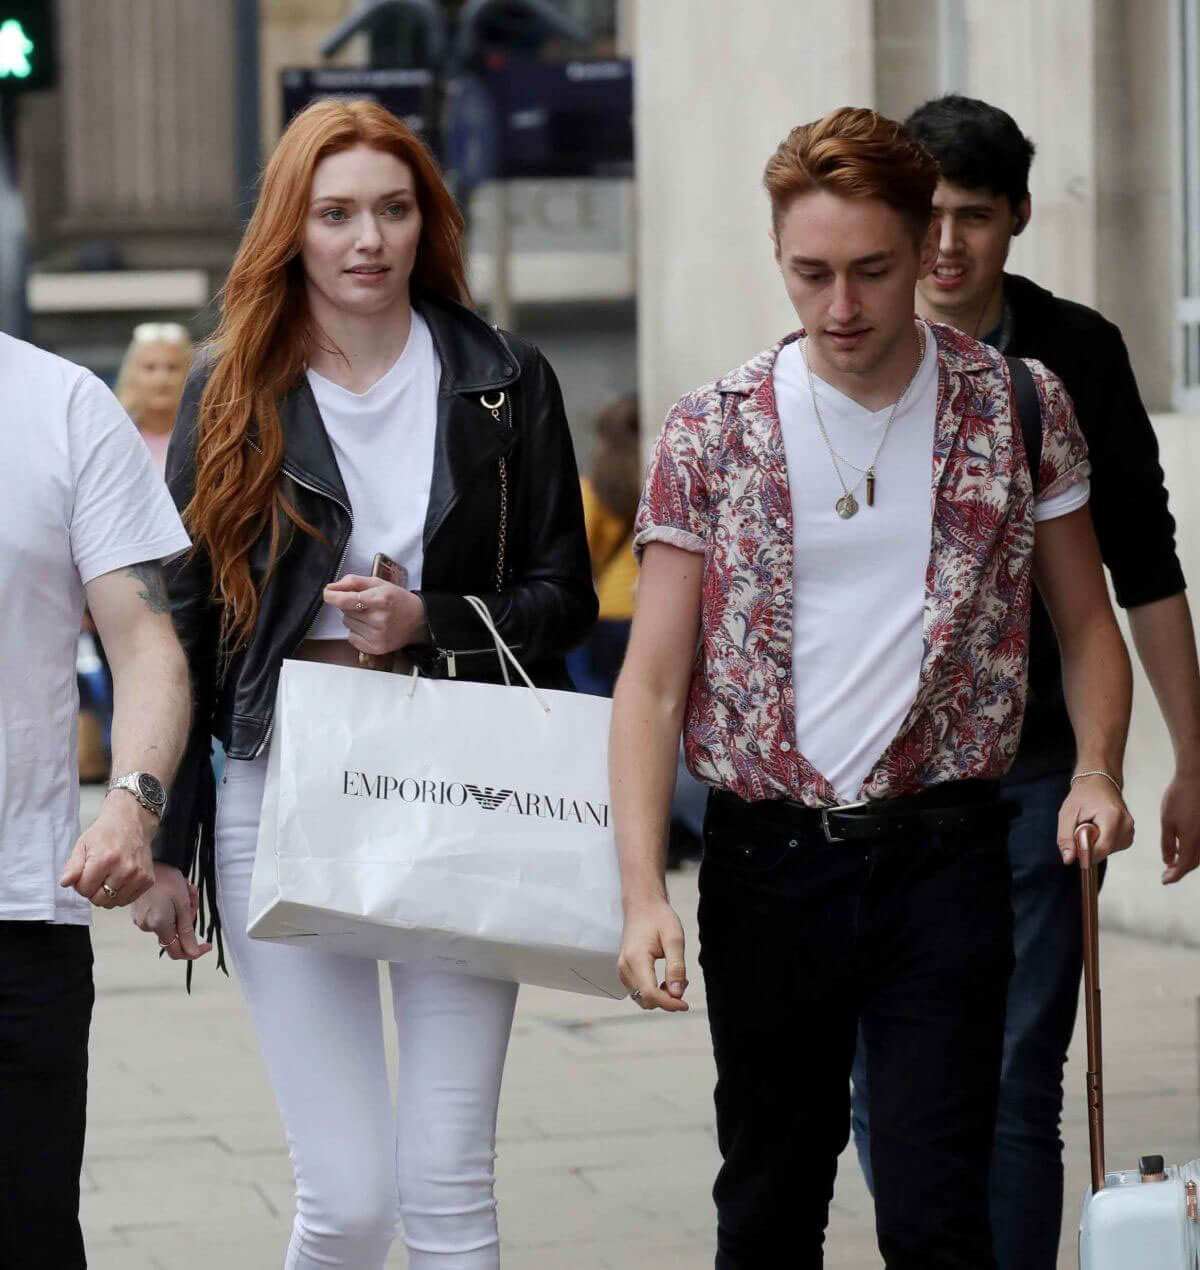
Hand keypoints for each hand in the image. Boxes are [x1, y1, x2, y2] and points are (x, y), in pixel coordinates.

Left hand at [60, 791, 156, 906]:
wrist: (133, 822)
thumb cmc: (106, 833)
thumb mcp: (83, 845)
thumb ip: (73, 866)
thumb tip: (65, 883)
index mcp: (104, 860)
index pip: (84, 890)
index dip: (81, 884)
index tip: (86, 874)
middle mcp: (124, 869)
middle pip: (99, 900)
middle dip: (93, 891)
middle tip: (97, 877)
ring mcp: (138, 876)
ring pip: (114, 903)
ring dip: (107, 894)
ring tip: (109, 878)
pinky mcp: (148, 880)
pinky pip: (128, 900)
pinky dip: (121, 894)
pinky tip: (120, 880)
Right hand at [130, 862, 211, 960]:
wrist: (146, 864)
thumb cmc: (166, 879)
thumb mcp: (182, 904)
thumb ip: (187, 930)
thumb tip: (193, 953)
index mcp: (159, 926)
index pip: (178, 951)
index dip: (194, 951)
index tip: (207, 945)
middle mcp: (147, 927)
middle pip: (176, 933)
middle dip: (189, 917)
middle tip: (193, 896)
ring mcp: (141, 920)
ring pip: (170, 924)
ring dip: (181, 910)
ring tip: (184, 889)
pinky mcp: (139, 913)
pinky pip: (160, 917)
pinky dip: (171, 908)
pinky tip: (173, 891)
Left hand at [323, 575, 426, 656]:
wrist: (418, 620)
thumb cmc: (397, 600)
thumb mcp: (379, 583)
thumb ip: (353, 582)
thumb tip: (331, 587)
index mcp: (381, 599)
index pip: (347, 600)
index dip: (332, 596)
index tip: (327, 593)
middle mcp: (379, 619)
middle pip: (345, 611)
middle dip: (350, 605)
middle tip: (366, 604)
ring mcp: (377, 636)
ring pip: (347, 623)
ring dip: (354, 618)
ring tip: (371, 616)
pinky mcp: (375, 647)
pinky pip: (351, 637)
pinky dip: (357, 631)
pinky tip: (371, 627)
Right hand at [617, 897, 688, 1011]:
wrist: (642, 905)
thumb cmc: (659, 918)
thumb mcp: (674, 939)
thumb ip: (676, 967)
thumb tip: (677, 994)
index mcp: (636, 959)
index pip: (650, 994)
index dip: (669, 1004)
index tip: (685, 1004)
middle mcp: (625, 967)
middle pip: (645, 1000)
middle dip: (667, 1000)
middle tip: (684, 983)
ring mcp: (622, 970)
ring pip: (642, 999)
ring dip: (661, 997)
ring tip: (676, 979)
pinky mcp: (625, 970)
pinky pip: (639, 991)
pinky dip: (653, 992)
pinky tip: (665, 980)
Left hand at [1057, 774, 1134, 865]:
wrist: (1099, 782)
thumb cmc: (1083, 795)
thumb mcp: (1067, 814)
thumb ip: (1066, 837)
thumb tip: (1069, 860)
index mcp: (1113, 816)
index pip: (1103, 847)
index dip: (1087, 852)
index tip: (1075, 847)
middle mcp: (1127, 823)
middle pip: (1106, 850)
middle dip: (1090, 846)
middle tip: (1082, 829)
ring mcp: (1131, 828)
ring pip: (1110, 850)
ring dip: (1096, 844)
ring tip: (1091, 826)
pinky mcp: (1130, 833)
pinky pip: (1114, 847)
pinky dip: (1103, 842)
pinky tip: (1099, 829)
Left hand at [1160, 762, 1199, 883]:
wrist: (1196, 779)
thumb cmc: (1179, 797)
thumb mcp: (1167, 821)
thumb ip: (1168, 843)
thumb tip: (1168, 861)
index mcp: (1192, 840)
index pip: (1184, 866)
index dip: (1174, 875)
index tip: (1164, 880)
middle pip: (1194, 863)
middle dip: (1180, 870)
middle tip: (1167, 874)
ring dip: (1187, 862)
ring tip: (1173, 862)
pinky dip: (1194, 852)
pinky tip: (1183, 848)